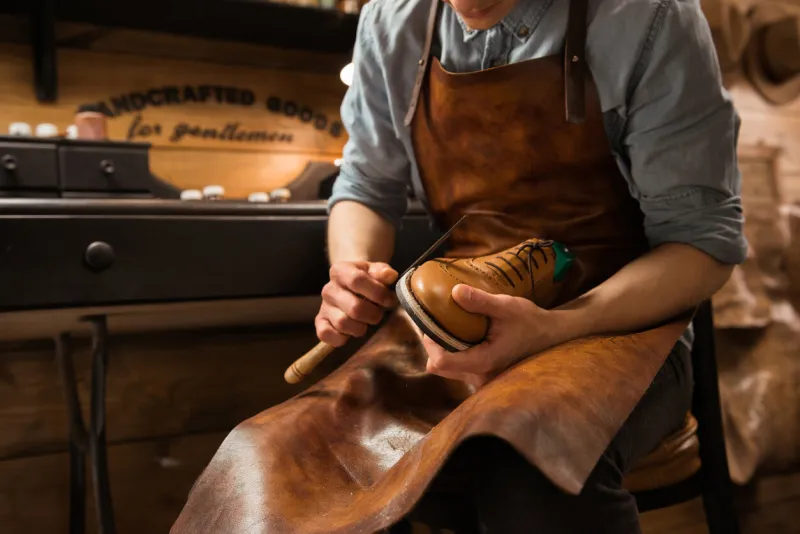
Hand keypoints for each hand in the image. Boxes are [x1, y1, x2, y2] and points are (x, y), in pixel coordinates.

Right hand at [316, 261, 397, 346]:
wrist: (351, 287)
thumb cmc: (368, 279)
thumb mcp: (376, 271)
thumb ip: (383, 272)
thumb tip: (389, 275)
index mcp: (340, 271)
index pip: (357, 280)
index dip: (377, 292)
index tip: (389, 300)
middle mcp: (328, 288)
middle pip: (354, 307)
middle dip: (373, 314)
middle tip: (379, 313)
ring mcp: (323, 306)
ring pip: (343, 323)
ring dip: (361, 327)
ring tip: (366, 322)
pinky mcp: (320, 322)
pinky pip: (326, 334)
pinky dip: (341, 337)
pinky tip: (352, 331)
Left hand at [422, 284, 568, 385]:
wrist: (551, 336)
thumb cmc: (530, 321)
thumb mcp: (505, 307)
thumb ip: (480, 301)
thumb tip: (455, 291)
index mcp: (483, 362)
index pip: (441, 362)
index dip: (431, 342)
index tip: (433, 323)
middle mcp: (481, 378)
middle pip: (440, 368)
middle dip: (435, 346)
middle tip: (439, 323)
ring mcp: (483, 381)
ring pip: (449, 370)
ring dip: (445, 350)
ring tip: (451, 327)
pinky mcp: (485, 378)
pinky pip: (459, 369)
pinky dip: (456, 354)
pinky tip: (463, 336)